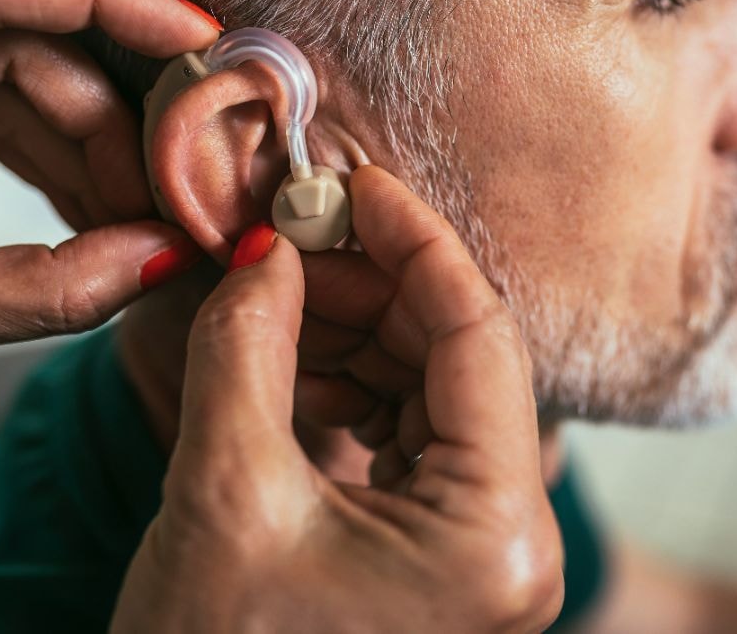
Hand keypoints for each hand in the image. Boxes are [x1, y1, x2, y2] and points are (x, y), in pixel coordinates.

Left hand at [0, 0, 219, 367]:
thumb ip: (41, 290)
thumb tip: (162, 260)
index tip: (196, 39)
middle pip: (27, 44)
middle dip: (110, 129)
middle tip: (172, 204)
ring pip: (21, 72)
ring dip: (87, 148)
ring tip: (139, 222)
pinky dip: (46, 151)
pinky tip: (92, 208)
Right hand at [112, 167, 563, 633]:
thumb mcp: (223, 492)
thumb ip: (249, 346)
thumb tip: (270, 248)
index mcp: (497, 536)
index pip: (480, 337)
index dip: (415, 243)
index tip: (354, 182)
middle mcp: (514, 544)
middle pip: (461, 359)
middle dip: (374, 285)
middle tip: (292, 236)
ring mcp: (483, 552)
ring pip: (435, 391)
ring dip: (357, 331)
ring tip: (276, 293)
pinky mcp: (444, 555)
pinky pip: (412, 435)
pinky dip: (354, 384)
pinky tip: (290, 355)